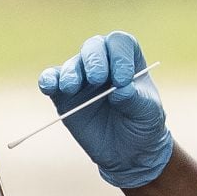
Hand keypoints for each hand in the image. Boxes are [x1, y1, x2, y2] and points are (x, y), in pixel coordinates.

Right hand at [38, 32, 172, 187]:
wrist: (128, 152)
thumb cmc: (143, 125)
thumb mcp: (148, 113)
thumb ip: (135, 99)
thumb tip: (119, 90)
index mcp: (128, 60)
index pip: (120, 43)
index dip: (119, 56)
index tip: (123, 79)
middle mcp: (104, 64)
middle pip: (94, 46)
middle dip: (94, 60)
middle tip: (97, 79)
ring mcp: (82, 78)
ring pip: (73, 64)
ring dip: (71, 73)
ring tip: (72, 87)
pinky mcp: (64, 96)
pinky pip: (52, 80)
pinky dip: (48, 80)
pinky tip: (49, 87)